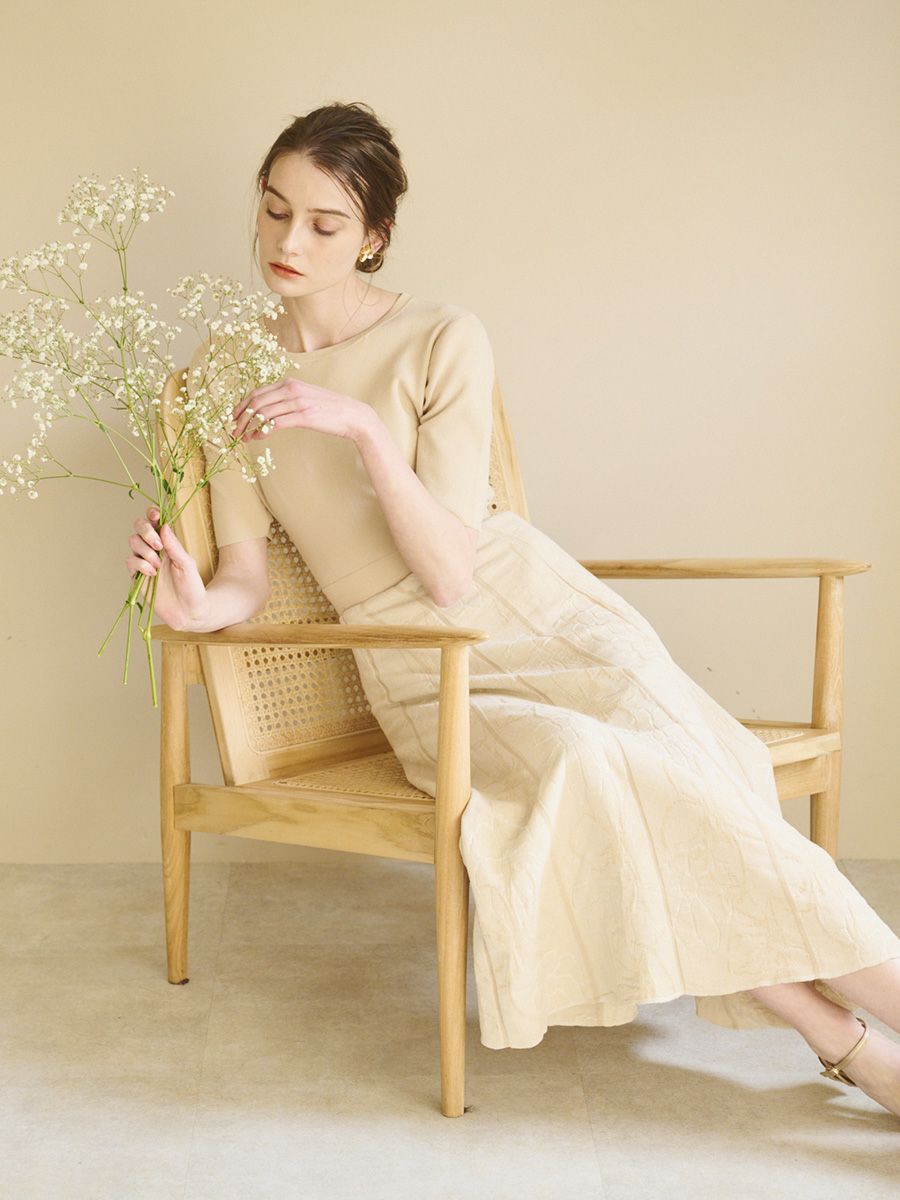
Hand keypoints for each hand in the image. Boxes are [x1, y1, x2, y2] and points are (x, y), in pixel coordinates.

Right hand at [126, 505, 208, 630]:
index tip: (155, 515)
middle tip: (158, 545)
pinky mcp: (137, 576)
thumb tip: (164, 526)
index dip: (152, 514)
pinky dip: (140, 565)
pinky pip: (130, 562)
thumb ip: (174, 546)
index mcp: (168, 542)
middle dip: (146, 531)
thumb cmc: (192, 587)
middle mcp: (154, 549)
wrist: (188, 612)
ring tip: (158, 566)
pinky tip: (152, 574)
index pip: (155, 521)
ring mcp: (144, 561)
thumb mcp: (187, 564)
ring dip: (145, 551)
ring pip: (133, 542)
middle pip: (139, 527)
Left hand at [230, 377, 374, 443]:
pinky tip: (258, 438)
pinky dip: (262, 431)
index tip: (234, 418)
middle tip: (234, 431)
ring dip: (249, 427)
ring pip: (263, 412)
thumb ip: (288, 399)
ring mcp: (298, 402)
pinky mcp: (304, 416)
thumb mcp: (306, 398)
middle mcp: (291, 389)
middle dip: (241, 417)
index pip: (257, 392)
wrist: (353, 415)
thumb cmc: (330, 410)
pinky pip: (276, 423)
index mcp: (290, 383)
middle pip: (256, 401)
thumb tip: (269, 410)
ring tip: (243, 438)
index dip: (241, 406)